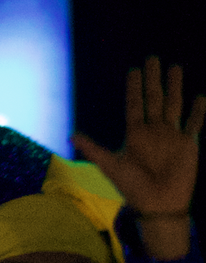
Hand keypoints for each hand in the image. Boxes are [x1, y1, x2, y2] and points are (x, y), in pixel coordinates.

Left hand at [73, 57, 199, 259]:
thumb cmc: (132, 187)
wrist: (157, 204)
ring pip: (174, 105)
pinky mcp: (188, 145)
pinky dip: (198, 112)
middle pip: (154, 98)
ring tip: (175, 68)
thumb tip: (71, 135)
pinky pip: (194, 124)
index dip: (134, 87)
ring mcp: (171, 136)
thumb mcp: (110, 165)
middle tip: (152, 58)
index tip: (133, 70)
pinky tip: (200, 97)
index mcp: (135, 132)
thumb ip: (93, 149)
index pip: (134, 103)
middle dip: (153, 79)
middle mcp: (153, 130)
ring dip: (175, 87)